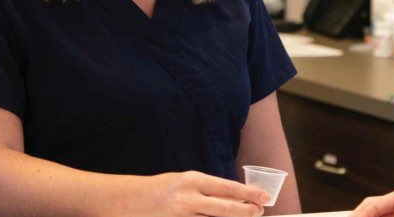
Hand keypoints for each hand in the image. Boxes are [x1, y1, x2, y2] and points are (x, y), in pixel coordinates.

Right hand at [138, 171, 270, 216]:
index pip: (227, 187)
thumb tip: (235, 197)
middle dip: (246, 212)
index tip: (265, 197)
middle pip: (225, 209)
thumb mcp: (184, 182)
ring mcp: (181, 216)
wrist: (128, 200)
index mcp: (192, 180)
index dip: (248, 194)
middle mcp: (187, 198)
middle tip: (259, 212)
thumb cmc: (160, 189)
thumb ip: (207, 190)